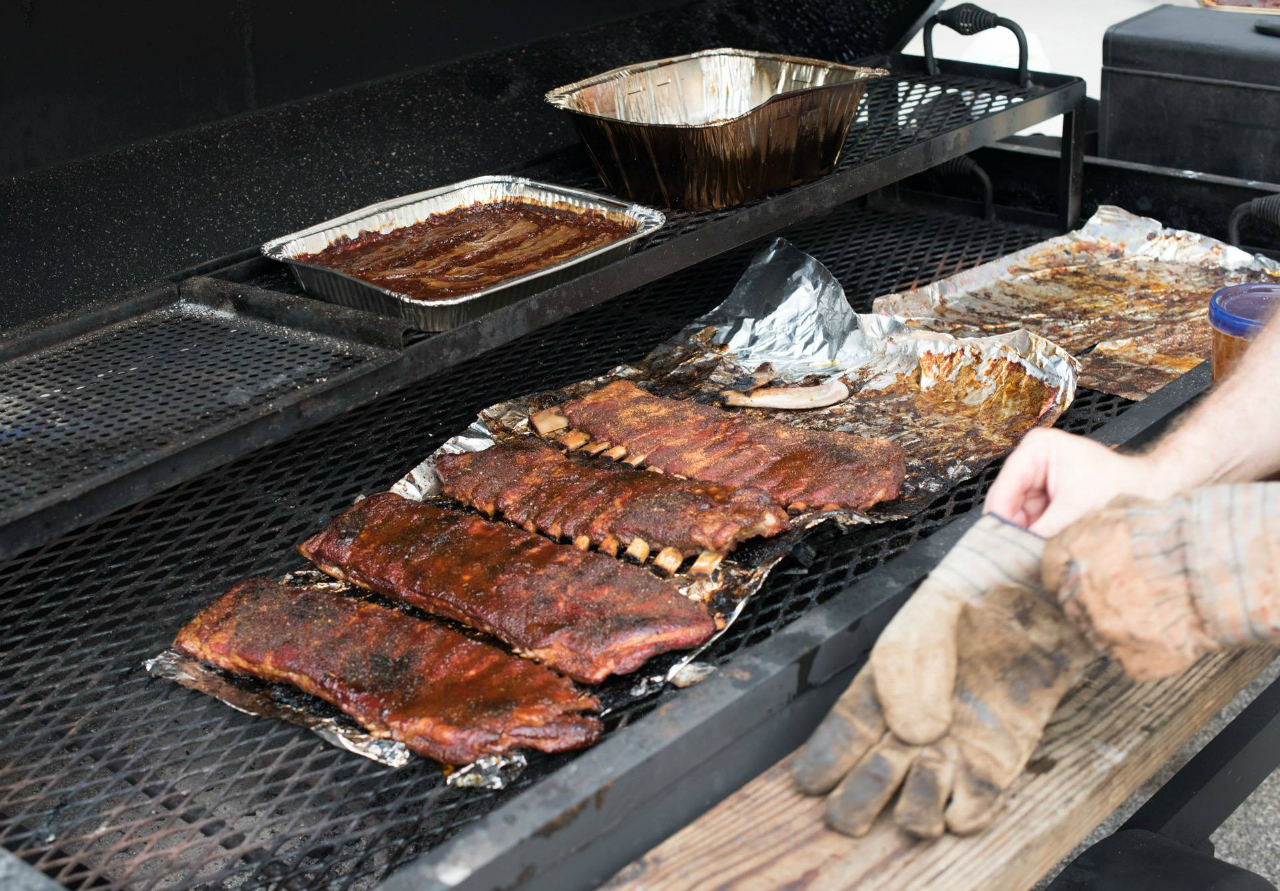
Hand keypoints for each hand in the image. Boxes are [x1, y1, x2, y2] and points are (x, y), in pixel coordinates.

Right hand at [790, 517, 1091, 837]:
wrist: (1037, 599)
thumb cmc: (972, 602)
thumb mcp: (930, 620)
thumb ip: (911, 672)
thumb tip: (913, 734)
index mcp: (880, 693)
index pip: (841, 738)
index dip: (823, 764)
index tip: (813, 781)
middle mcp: (911, 731)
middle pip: (869, 785)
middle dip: (858, 801)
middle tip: (866, 791)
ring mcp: (954, 750)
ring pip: (918, 805)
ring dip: (916, 806)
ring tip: (929, 769)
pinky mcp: (998, 763)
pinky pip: (975, 805)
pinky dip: (965, 816)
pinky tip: (960, 808)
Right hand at [984, 428, 1185, 536]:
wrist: (1150, 493)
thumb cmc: (1121, 488)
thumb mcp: (1075, 510)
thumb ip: (1040, 532)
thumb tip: (1014, 555)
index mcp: (1036, 448)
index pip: (1004, 489)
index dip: (1000, 522)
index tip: (997, 549)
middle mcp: (1031, 460)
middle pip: (1007, 504)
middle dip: (1013, 531)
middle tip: (1015, 558)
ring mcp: (1037, 480)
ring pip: (1016, 517)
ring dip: (1025, 536)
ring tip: (1032, 555)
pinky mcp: (1045, 498)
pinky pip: (1030, 522)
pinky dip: (1035, 537)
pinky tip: (1042, 549)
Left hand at [1043, 484, 1279, 681]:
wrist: (1214, 570)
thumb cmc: (1175, 534)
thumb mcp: (1127, 507)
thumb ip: (1099, 520)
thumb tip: (1096, 523)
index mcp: (1071, 554)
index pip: (1050, 568)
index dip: (1069, 570)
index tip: (1083, 572)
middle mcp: (1078, 595)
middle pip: (1070, 602)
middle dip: (1089, 596)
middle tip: (1121, 589)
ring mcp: (1102, 632)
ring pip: (1095, 632)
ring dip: (1113, 623)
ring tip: (1146, 609)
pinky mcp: (1130, 661)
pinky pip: (1126, 658)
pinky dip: (1139, 648)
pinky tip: (1159, 630)